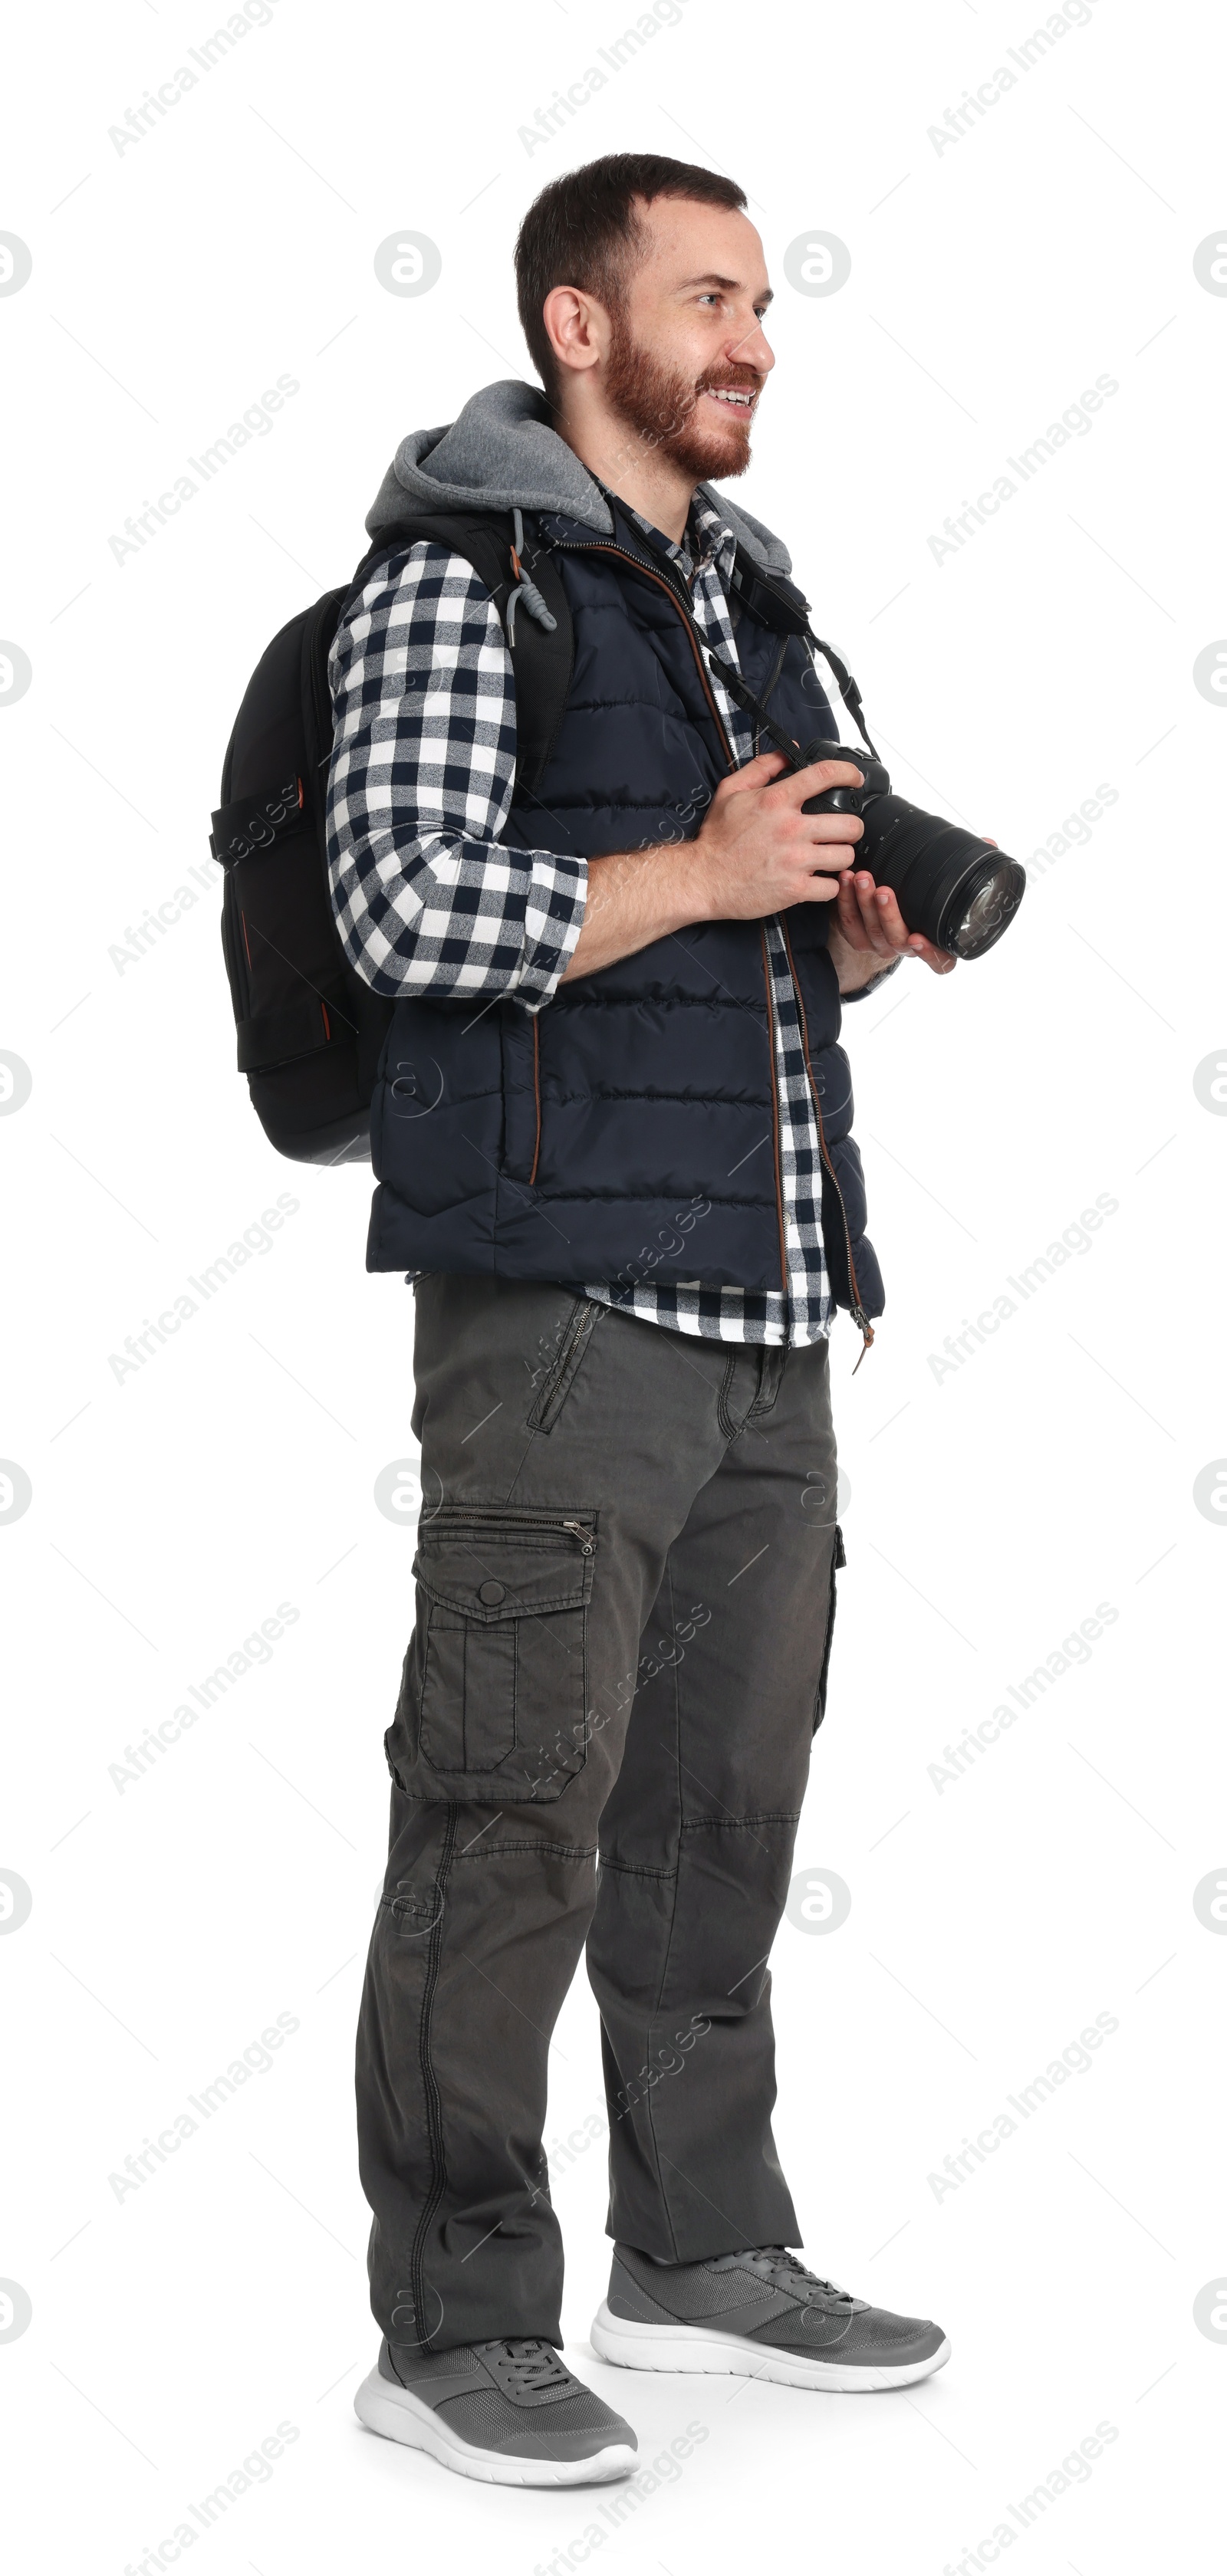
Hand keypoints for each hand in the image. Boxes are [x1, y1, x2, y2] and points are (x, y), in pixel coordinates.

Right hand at [686, 749, 866, 921]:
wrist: (702, 878)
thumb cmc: (716, 838)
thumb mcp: (731, 791)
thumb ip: (761, 767)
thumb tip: (788, 751)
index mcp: (776, 801)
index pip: (824, 775)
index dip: (848, 773)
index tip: (854, 778)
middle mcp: (791, 829)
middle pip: (849, 824)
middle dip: (851, 827)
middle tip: (842, 831)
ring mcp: (795, 861)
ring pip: (846, 856)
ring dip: (841, 856)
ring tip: (830, 857)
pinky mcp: (794, 889)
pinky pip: (832, 887)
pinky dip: (828, 885)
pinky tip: (819, 880)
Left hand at [828, 867, 955, 992]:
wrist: (877, 908)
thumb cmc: (911, 899)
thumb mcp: (927, 898)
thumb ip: (933, 892)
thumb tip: (941, 857)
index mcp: (931, 945)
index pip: (940, 961)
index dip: (929, 953)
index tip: (917, 938)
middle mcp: (905, 948)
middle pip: (897, 939)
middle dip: (888, 913)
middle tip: (883, 891)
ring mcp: (880, 946)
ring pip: (872, 929)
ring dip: (864, 901)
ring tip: (861, 878)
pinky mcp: (858, 940)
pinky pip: (850, 922)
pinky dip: (846, 899)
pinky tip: (846, 880)